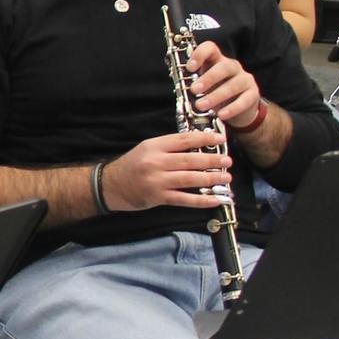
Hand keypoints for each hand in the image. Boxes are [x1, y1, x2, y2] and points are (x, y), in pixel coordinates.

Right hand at [103, 131, 232, 211]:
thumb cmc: (133, 166)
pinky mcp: (158, 197)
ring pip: (189, 179)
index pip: (183, 140)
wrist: (111, 185)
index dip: (204, 139)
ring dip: (210, 179)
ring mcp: (157, 181)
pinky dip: (201, 200)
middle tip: (227, 161)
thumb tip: (199, 146)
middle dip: (211, 160)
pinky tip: (215, 200)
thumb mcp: (147, 149)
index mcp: (154, 147)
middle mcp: (156, 162)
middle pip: (189, 160)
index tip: (220, 138)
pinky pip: (184, 199)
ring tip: (226, 177)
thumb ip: (170, 147)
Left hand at [187, 41, 260, 131]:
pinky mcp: (253, 94)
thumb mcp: (203, 85)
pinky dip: (232, 108)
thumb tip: (178, 83)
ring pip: (233, 85)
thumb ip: (192, 82)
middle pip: (223, 67)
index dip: (200, 54)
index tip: (190, 68)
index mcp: (217, 60)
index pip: (210, 48)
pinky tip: (221, 115)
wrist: (238, 109)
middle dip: (208, 79)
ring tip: (201, 106)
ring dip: (216, 96)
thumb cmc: (215, 92)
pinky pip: (244, 100)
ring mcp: (245, 80)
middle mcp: (232, 67)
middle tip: (194, 90)